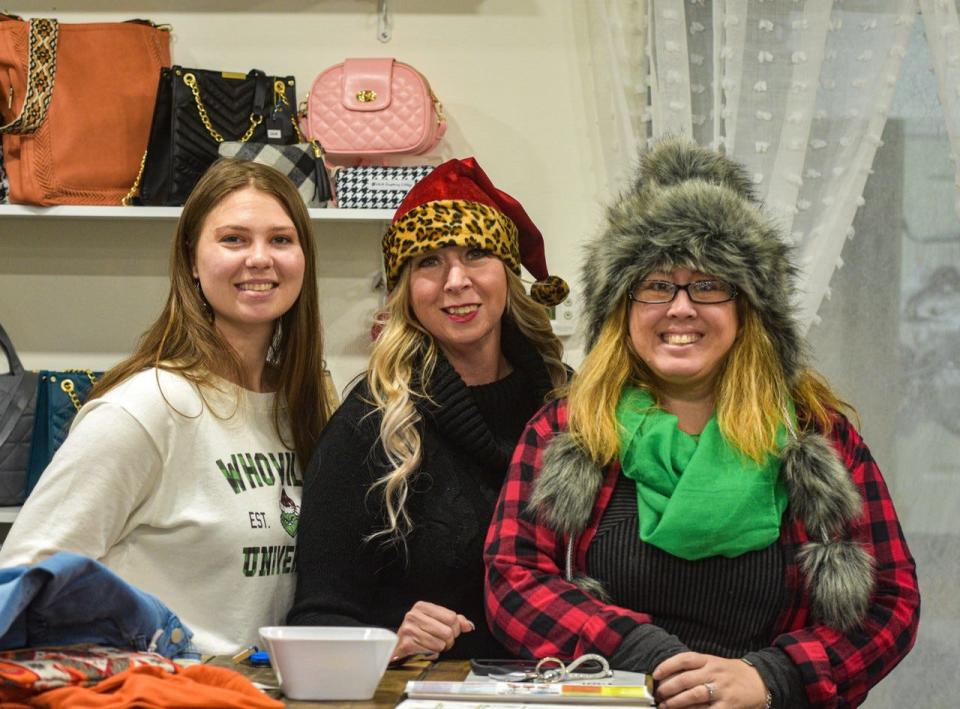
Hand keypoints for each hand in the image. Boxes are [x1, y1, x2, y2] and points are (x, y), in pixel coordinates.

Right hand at [391, 600, 473, 660]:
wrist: (398, 645)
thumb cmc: (418, 632)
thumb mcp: (436, 621)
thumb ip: (454, 621)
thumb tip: (468, 625)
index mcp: (422, 606)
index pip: (452, 617)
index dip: (455, 628)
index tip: (450, 631)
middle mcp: (414, 615)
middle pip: (448, 631)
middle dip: (449, 640)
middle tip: (442, 640)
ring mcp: (409, 629)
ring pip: (441, 643)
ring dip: (440, 648)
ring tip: (433, 645)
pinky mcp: (407, 644)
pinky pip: (432, 651)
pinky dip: (432, 653)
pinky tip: (426, 649)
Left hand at [652, 652, 767, 707]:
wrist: (760, 682)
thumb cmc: (731, 674)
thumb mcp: (714, 664)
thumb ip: (695, 669)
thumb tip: (668, 677)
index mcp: (709, 660)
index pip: (685, 659)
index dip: (667, 666)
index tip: (655, 674)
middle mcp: (715, 673)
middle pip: (685, 679)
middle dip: (668, 688)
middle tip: (658, 695)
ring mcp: (722, 690)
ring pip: (694, 696)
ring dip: (676, 702)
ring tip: (665, 706)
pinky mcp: (728, 706)